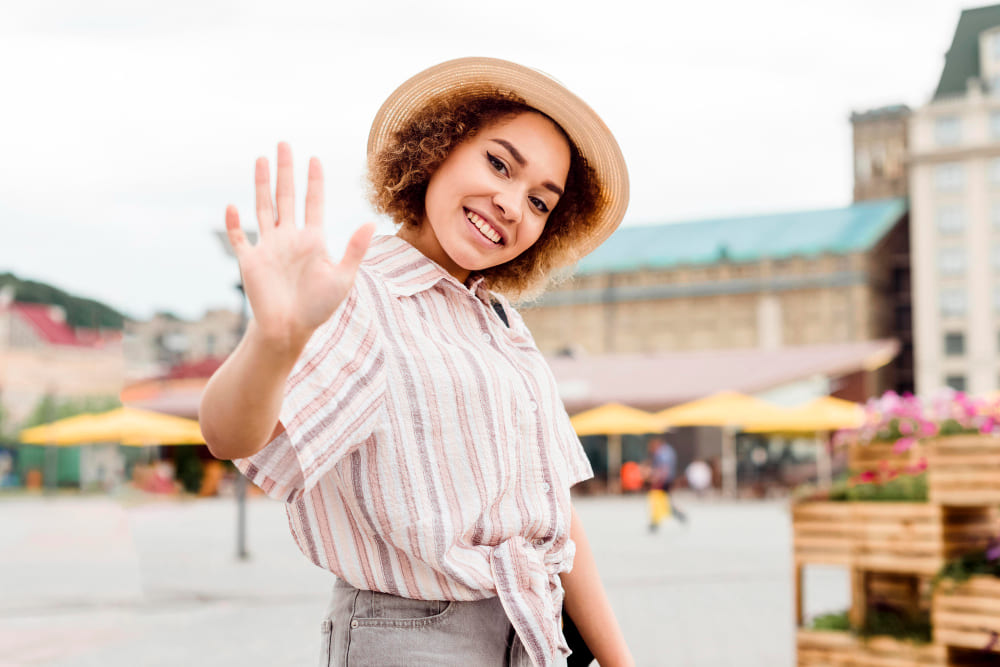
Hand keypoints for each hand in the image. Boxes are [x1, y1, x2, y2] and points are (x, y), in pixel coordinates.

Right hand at [225, 142, 374, 352]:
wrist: (290, 330)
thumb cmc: (319, 308)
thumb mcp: (342, 278)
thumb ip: (354, 250)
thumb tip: (371, 222)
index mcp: (312, 239)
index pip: (313, 202)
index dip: (314, 181)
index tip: (314, 158)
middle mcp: (289, 238)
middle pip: (286, 196)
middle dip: (285, 170)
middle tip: (284, 143)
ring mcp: (269, 247)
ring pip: (263, 207)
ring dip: (261, 184)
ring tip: (261, 158)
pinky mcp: (250, 261)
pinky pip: (239, 238)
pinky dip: (233, 223)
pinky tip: (231, 205)